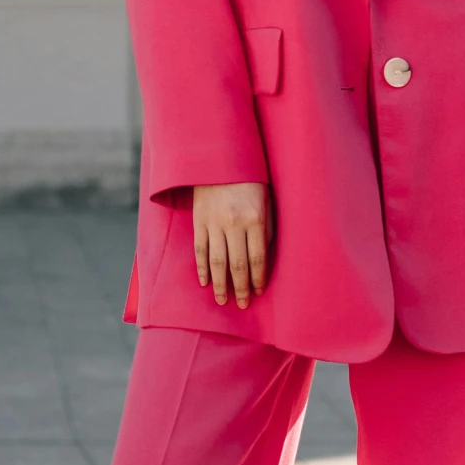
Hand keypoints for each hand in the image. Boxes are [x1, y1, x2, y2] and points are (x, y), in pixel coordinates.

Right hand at [193, 183, 273, 307]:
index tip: (258, 292)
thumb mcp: (266, 203)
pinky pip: (200, 250)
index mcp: (254, 219)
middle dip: (240, 288)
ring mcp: (214, 223)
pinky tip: (205, 282)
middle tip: (242, 304)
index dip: (258, 279)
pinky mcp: (199, 221)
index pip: (257, 258)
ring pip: (217, 262)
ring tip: (222, 300)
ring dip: (220, 284)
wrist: (220, 161)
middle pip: (237, 265)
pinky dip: (201, 268)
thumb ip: (265, 230)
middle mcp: (234, 224)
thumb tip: (261, 260)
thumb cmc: (249, 183)